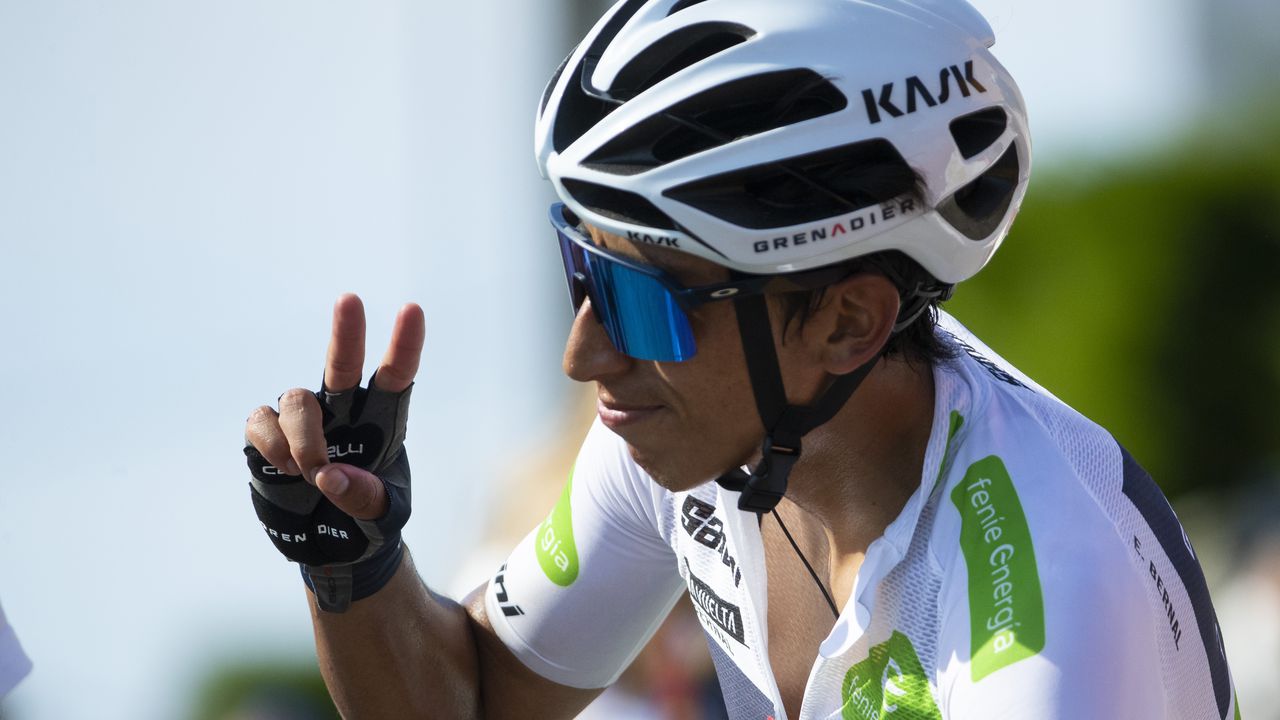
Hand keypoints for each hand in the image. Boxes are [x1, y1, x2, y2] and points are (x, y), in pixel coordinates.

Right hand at [244, 294, 424, 610]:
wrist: (331, 546)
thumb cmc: (369, 522)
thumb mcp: (384, 517)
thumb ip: (366, 497)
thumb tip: (330, 476)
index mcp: (384, 420)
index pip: (396, 375)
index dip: (404, 344)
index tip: (412, 309)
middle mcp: (344, 409)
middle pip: (343, 362)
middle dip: (346, 331)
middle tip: (350, 299)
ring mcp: (304, 419)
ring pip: (297, 401)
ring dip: (304, 439)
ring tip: (309, 473)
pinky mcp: (268, 434)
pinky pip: (261, 421)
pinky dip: (271, 446)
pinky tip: (283, 471)